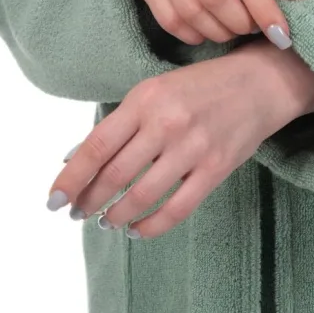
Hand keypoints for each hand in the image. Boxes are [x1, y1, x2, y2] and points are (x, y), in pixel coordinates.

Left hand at [46, 40, 313, 237]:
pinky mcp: (216, 168)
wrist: (260, 82)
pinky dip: (151, 225)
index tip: (53, 201)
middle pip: (115, 175)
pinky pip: (177, 209)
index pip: (97, 146)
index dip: (71, 178)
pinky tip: (138, 229)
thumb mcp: (157, 89)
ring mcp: (193, 147)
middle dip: (89, 200)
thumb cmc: (202, 85)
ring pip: (141, 196)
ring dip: (116, 215)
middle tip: (78, 213)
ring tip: (107, 221)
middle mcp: (166, 123)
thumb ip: (121, 122)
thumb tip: (78, 158)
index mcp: (146, 98)